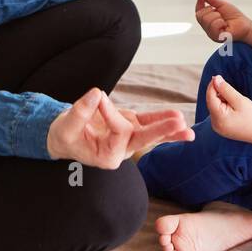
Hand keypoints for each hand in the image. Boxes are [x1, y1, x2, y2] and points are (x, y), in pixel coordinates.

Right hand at [47, 88, 191, 167]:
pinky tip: (178, 119)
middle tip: (180, 125)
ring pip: (150, 133)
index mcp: (107, 157)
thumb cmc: (63, 135)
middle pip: (143, 140)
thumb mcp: (66, 127)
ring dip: (169, 129)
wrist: (64, 137)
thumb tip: (96, 93)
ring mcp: (127, 139)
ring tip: (188, 130)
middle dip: (161, 131)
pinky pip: (147, 124)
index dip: (109, 112)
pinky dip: (161, 120)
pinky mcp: (130, 127)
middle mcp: (121, 151)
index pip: (117, 131)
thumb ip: (80, 112)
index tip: (97, 99)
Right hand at [195, 0, 251, 44]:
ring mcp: (211, 33)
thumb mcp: (222, 5)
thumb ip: (212, 0)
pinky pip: (214, 26)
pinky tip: (225, 25)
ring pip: (206, 20)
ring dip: (217, 17)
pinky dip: (220, 23)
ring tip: (224, 20)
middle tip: (220, 14)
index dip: (199, 3)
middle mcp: (207, 28)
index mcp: (208, 20)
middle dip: (210, 11)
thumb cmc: (234, 16)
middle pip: (200, 16)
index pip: (198, 12)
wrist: (245, 24)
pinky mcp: (217, 38)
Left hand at [204, 75, 251, 144]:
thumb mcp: (240, 100)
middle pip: (211, 102)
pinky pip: (218, 114)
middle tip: (234, 94)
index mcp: (218, 118)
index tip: (217, 76)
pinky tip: (235, 109)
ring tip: (236, 104)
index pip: (210, 97)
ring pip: (215, 107)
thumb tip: (215, 79)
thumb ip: (226, 89)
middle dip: (219, 94)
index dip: (212, 85)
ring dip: (223, 101)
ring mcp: (217, 127)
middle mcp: (215, 124)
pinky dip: (224, 107)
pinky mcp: (221, 128)